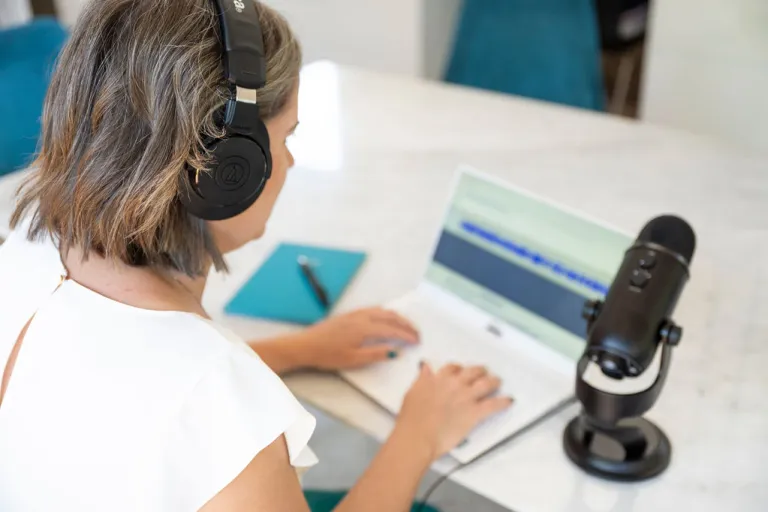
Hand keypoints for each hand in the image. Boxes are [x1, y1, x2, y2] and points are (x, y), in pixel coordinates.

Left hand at [294, 307, 419, 369]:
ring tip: (406, 326)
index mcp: (364, 328)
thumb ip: (376, 354)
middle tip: (416, 333)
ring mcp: (355, 313)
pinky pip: (373, 309)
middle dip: (405, 323)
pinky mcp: (349, 314)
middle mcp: (362, 316)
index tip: (417, 341)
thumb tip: (396, 351)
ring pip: (382, 310)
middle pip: (390, 316)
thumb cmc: (328, 355)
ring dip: (396, 317)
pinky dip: (385, 313)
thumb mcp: (353, 359)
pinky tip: (386, 319)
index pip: (392, 329)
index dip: (406, 335)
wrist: (305, 345)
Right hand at [396, 362, 511, 459]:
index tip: (460, 371)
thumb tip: (425, 368)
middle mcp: (454, 384)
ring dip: (493, 381)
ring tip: (497, 381)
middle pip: (472, 372)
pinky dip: (503, 402)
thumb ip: (422, 379)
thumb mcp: (412, 393)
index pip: (452, 368)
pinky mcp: (474, 412)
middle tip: (483, 372)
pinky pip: (493, 404)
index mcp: (438, 379)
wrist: (418, 435)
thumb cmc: (412, 418)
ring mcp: (466, 397)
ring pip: (485, 383)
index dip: (458, 368)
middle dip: (479, 371)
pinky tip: (509, 401)